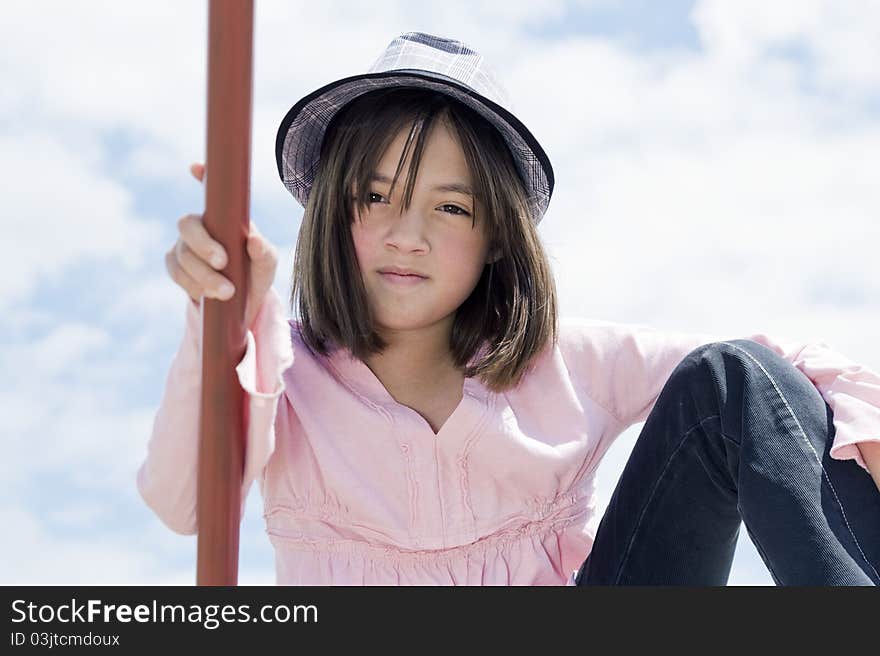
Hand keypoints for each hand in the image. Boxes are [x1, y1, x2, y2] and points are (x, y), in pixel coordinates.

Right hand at [165, 162, 278, 328]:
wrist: (240, 304)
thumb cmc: (255, 274)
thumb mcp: (266, 265)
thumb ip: (264, 252)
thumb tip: (253, 239)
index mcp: (223, 218)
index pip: (211, 192)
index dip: (202, 177)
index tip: (197, 167)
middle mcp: (200, 226)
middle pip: (187, 224)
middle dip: (203, 244)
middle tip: (223, 262)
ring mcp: (184, 245)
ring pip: (181, 253)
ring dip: (203, 274)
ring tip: (226, 291)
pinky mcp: (175, 265)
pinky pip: (175, 271)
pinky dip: (192, 284)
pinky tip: (207, 294)